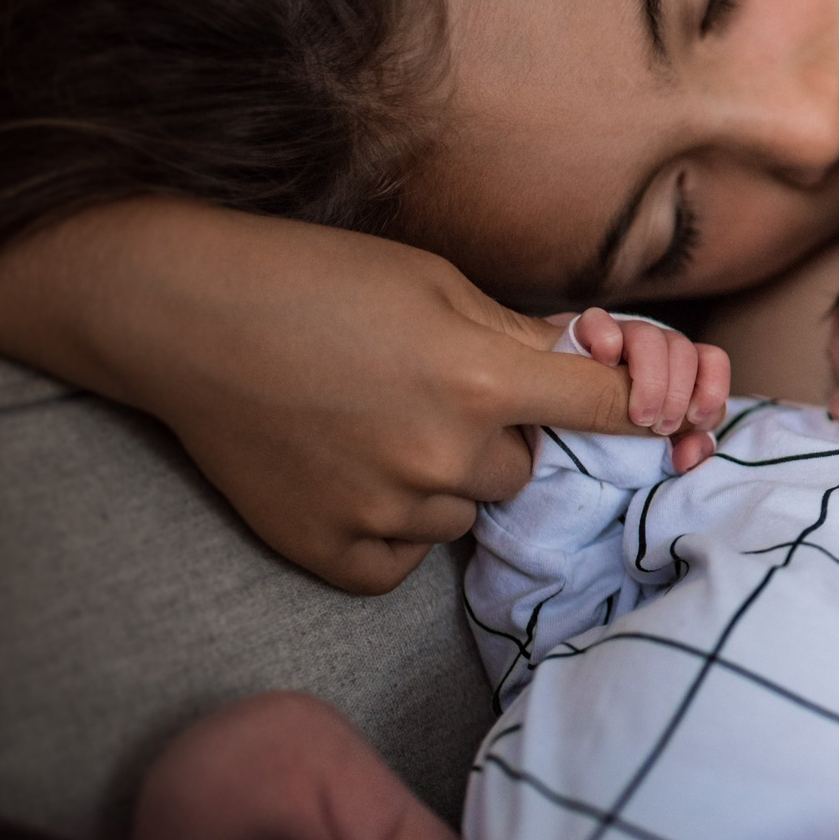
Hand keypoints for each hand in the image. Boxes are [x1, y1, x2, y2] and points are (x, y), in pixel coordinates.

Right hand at [0, 201, 648, 594]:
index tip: (652, 415)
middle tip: (428, 396)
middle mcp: (443, 456)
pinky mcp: (330, 550)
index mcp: (482, 380)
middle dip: (496, 439)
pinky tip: (348, 472)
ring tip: (372, 425)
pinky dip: (390, 527)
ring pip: (462, 514)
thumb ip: (521, 340)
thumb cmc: (318, 280)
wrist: (186, 315)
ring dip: (440, 483)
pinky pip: (403, 559)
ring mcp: (385, 509)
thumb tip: (598, 373)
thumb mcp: (439, 284)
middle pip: (524, 469)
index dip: (634, 408)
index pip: (607, 410)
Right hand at [554, 306, 731, 472]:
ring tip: (637, 415)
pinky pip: (599, 322)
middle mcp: (652, 349)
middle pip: (685, 350)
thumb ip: (681, 448)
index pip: (712, 361)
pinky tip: (601, 364)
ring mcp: (618, 338)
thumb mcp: (651, 444)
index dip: (712, 389)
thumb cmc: (611, 425)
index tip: (695, 419)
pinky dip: (606, 341)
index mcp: (675, 369)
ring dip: (651, 379)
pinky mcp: (582, 332)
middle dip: (678, 394)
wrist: (550, 407)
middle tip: (658, 425)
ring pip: (650, 336)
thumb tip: (690, 455)